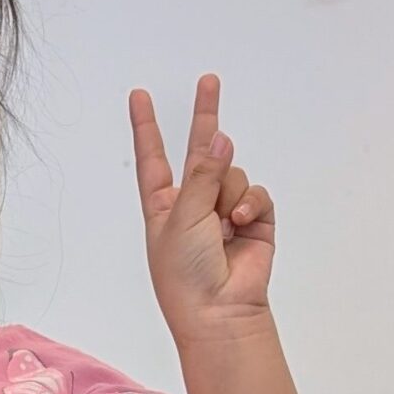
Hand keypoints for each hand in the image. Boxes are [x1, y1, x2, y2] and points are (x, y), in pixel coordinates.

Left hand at [130, 74, 274, 342]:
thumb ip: (202, 175)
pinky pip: (255, 194)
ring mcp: (224, 213)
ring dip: (228, 194)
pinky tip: (240, 225)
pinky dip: (249, 205)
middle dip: (205, 116)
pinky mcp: (254, 222)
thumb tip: (220, 139)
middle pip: (200, 151)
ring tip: (222, 226)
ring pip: (232, 174)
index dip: (146, 127)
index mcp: (164, 208)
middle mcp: (194, 206)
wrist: (219, 313)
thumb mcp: (182, 219)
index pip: (153, 159)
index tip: (138, 96)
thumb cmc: (186, 276)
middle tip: (209, 80)